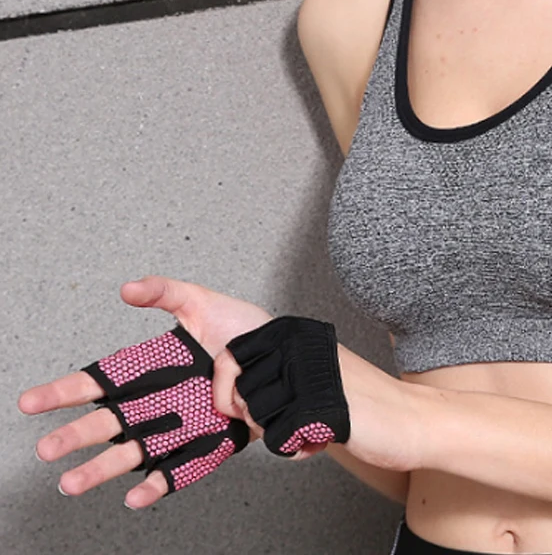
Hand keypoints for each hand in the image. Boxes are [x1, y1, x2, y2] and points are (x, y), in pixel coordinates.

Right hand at [18, 276, 272, 508]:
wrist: (288, 358)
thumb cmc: (245, 330)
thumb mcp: (203, 301)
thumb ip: (164, 292)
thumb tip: (126, 288)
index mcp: (152, 368)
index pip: (100, 381)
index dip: (65, 392)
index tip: (30, 402)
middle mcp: (159, 400)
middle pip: (108, 423)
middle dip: (74, 437)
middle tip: (45, 449)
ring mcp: (180, 425)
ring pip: (132, 452)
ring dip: (100, 470)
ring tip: (69, 483)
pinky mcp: (205, 444)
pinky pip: (177, 469)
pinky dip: (157, 484)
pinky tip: (136, 496)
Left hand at [216, 322, 430, 474]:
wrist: (410, 417)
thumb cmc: (361, 399)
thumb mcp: (313, 368)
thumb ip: (277, 369)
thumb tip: (226, 387)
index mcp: (295, 332)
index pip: (229, 356)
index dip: (231, 391)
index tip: (253, 405)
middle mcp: (298, 347)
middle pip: (240, 394)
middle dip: (259, 418)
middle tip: (292, 419)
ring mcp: (307, 375)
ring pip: (257, 418)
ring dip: (279, 434)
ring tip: (309, 427)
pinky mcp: (316, 408)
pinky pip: (277, 442)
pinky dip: (295, 450)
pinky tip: (320, 439)